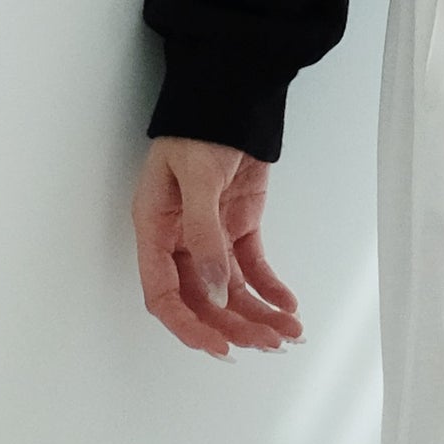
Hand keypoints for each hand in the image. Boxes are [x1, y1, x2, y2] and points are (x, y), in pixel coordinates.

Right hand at [133, 137, 301, 358]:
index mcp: (156, 229)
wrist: (232, 96)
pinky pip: (253, 268)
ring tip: (288, 332)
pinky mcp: (239, 227)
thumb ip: (204, 234)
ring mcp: (211, 235)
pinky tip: (288, 305)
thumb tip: (214, 290)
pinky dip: (271, 289)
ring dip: (257, 314)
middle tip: (267, 343)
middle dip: (234, 325)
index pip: (163, 294)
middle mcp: (180, 240)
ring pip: (230, 290)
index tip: (218, 347)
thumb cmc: (199, 128)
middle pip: (202, 300)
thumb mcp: (197, 178)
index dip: (188, 325)